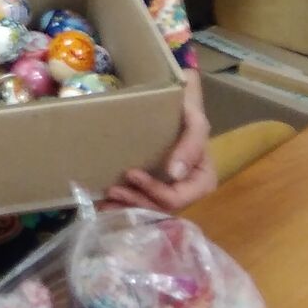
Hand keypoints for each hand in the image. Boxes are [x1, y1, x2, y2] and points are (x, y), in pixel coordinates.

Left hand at [105, 69, 216, 212]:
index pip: (179, 197)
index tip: (132, 173)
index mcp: (202, 180)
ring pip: (149, 209)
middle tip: (112, 190)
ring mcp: (169, 189)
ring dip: (127, 207)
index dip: (156, 192)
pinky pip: (141, 200)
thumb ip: (192, 145)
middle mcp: (186, 190)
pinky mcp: (154, 185)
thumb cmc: (186, 108)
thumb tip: (175, 174)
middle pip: (161, 208)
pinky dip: (123, 204)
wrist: (174, 98)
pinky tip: (105, 202)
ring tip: (105, 201)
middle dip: (137, 202)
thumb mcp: (194, 120)